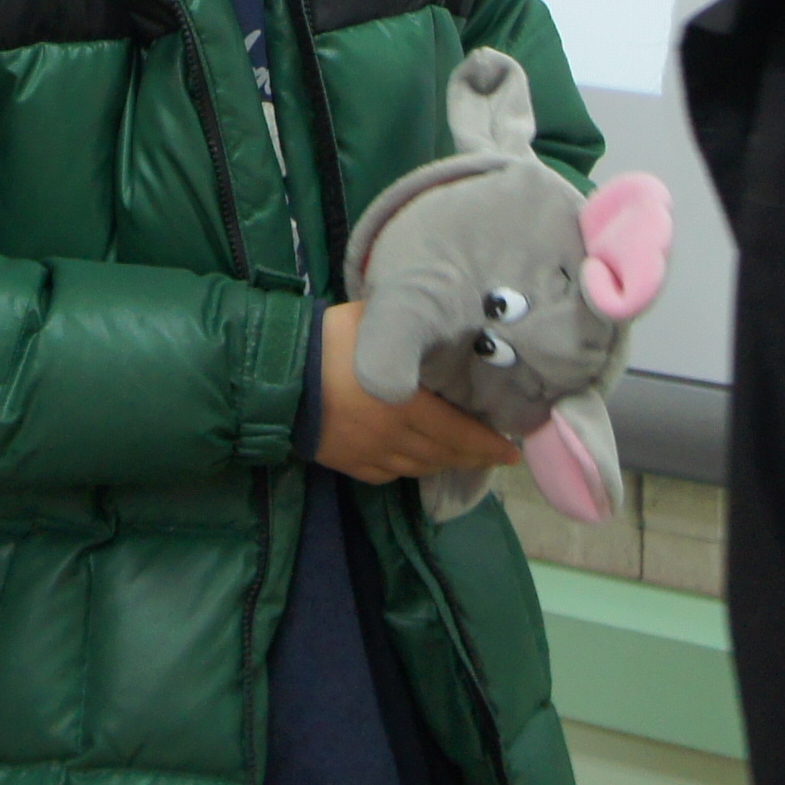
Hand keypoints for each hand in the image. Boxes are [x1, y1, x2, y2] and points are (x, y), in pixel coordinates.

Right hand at [312, 301, 520, 485]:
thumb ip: (407, 324)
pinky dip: (407, 471)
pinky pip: (387, 475)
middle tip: (494, 457)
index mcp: (406, 403)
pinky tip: (414, 463)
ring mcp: (369, 453)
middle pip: (442, 455)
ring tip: (459, 459)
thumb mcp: (372, 320)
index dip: (488, 445)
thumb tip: (434, 308)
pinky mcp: (347, 463)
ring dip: (443, 465)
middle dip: (473, 458)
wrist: (273, 376)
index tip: (511, 451)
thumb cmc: (326, 342)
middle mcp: (394, 436)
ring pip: (417, 468)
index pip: (459, 433)